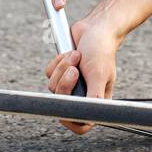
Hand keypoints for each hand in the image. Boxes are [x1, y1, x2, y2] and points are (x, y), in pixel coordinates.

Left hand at [45, 14, 117, 135]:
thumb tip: (88, 116)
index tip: (67, 104)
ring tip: (76, 55)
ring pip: (53, 87)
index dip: (71, 119)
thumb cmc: (102, 51)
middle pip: (62, 103)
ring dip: (62, 68)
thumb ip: (93, 98)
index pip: (82, 124)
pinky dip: (57, 61)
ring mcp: (70, 83)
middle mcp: (82, 94)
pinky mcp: (60, 71)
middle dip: (65, 84)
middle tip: (74, 70)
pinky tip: (70, 52)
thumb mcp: (99, 76)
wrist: (96, 28)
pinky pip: (49, 73)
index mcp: (96, 99)